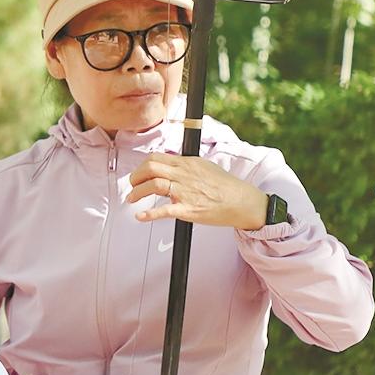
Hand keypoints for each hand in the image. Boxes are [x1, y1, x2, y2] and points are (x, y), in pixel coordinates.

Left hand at [125, 152, 266, 229]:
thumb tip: (170, 166)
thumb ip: (186, 166)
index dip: (142, 166)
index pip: (156, 158)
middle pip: (150, 168)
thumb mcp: (205, 166)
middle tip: (132, 185)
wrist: (242, 201)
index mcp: (187, 163)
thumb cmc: (225, 186)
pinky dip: (149, 214)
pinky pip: (164, 211)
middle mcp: (184, 175)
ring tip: (132, 198)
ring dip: (137, 192)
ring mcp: (185, 192)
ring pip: (153, 185)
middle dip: (136, 176)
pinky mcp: (188, 209)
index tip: (139, 174)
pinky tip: (140, 216)